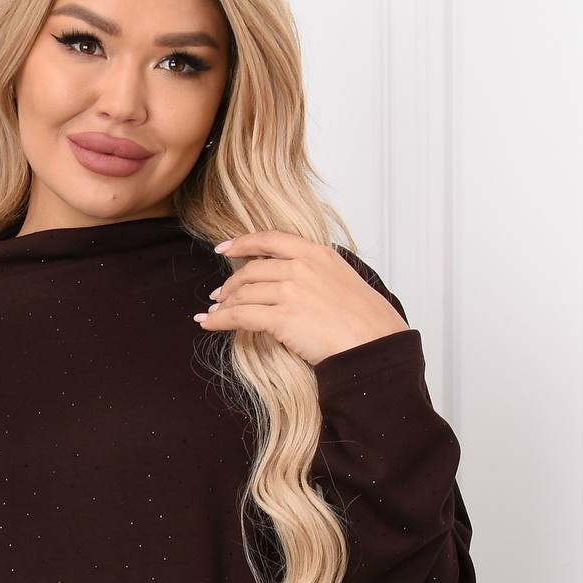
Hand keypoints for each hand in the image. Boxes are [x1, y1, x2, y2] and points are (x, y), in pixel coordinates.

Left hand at [195, 230, 409, 367]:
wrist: (373, 342)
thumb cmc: (364, 319)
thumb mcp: (343, 279)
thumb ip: (317, 272)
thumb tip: (296, 281)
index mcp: (316, 253)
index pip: (270, 239)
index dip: (243, 242)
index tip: (225, 248)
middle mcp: (300, 267)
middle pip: (252, 269)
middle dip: (231, 283)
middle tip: (219, 294)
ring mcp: (290, 291)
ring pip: (244, 293)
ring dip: (223, 303)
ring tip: (213, 311)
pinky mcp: (281, 318)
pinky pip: (240, 316)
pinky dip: (219, 320)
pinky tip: (208, 324)